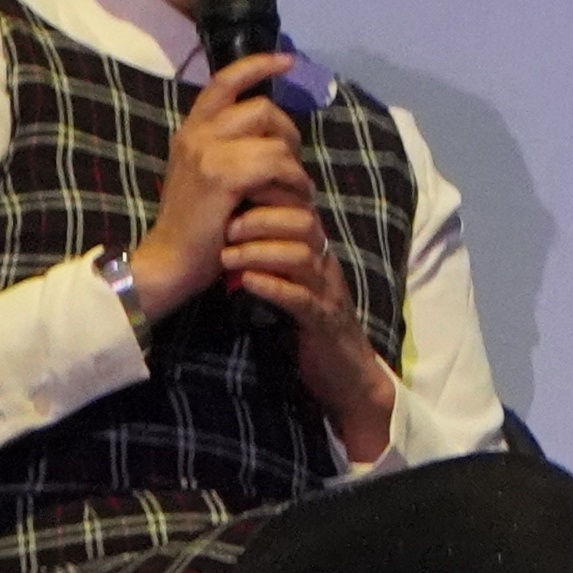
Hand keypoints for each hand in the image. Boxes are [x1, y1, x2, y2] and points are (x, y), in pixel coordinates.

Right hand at [126, 53, 310, 316]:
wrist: (170, 260)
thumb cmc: (197, 225)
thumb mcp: (207, 176)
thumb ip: (229, 147)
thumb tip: (272, 130)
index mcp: (192, 130)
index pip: (224, 82)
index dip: (257, 65)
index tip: (287, 60)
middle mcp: (196, 134)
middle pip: (261, 108)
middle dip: (288, 132)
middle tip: (292, 164)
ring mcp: (207, 153)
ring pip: (274, 138)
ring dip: (295, 164)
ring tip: (295, 187)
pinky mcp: (222, 176)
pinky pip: (276, 163)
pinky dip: (293, 180)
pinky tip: (293, 196)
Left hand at [214, 193, 398, 460]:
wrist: (346, 374)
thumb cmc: (310, 327)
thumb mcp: (291, 284)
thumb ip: (271, 259)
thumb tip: (230, 235)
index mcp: (318, 253)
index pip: (299, 208)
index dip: (269, 198)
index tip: (233, 199)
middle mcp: (326, 266)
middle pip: (302, 223)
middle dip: (261, 219)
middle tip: (226, 227)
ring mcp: (328, 293)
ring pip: (300, 257)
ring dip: (260, 253)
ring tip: (227, 257)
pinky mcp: (324, 323)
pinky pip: (301, 299)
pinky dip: (272, 287)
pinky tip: (247, 283)